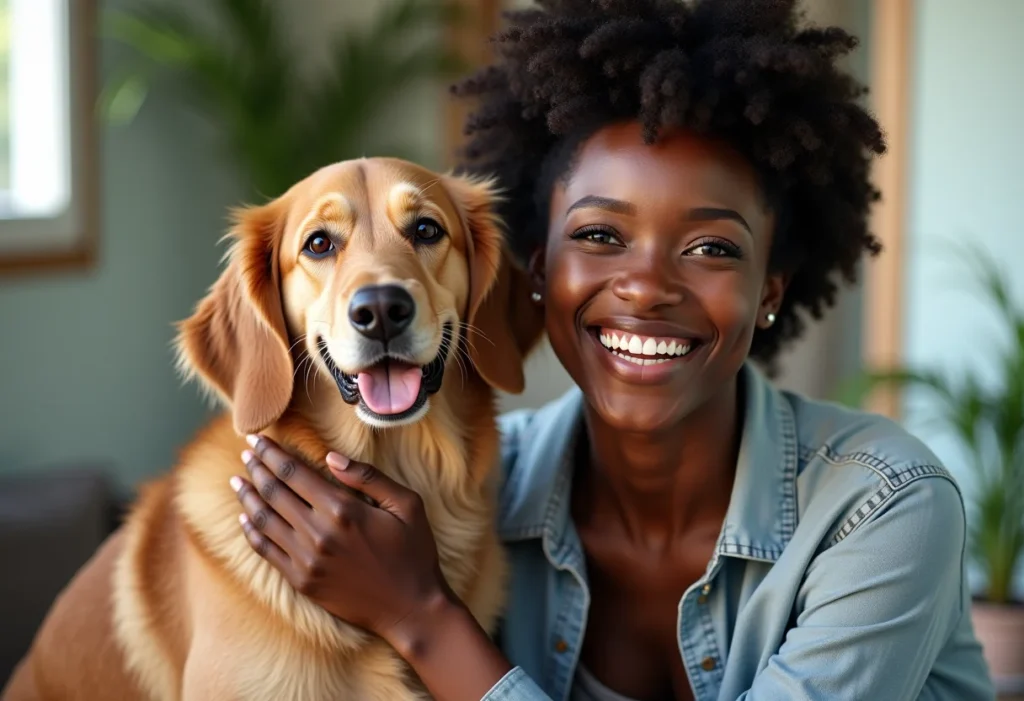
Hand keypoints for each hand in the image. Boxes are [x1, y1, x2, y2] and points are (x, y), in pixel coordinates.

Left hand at [230, 434, 452, 645]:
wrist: (410, 609)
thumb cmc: (414, 553)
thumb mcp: (407, 505)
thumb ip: (368, 477)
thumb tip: (331, 456)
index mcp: (343, 509)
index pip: (294, 473)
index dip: (272, 454)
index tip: (257, 439)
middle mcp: (319, 533)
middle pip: (275, 492)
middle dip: (257, 469)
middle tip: (245, 452)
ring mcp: (307, 560)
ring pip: (265, 521)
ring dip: (248, 498)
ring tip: (237, 482)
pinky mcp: (302, 581)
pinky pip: (267, 552)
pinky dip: (252, 532)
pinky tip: (245, 519)